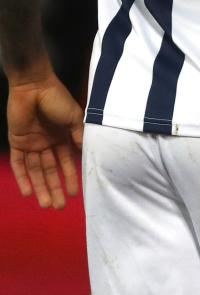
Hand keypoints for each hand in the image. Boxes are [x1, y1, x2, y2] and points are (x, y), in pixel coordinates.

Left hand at [7, 73, 83, 208]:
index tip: (76, 194)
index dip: (71, 178)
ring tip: (46, 205)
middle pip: (50, 171)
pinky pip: (19, 164)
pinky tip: (28, 192)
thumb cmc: (57, 99)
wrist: (34, 87)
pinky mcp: (17, 143)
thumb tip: (86, 154)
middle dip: (55, 188)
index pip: (67, 162)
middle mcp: (48, 143)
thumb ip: (78, 136)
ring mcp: (32, 144)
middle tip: (57, 207)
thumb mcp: (74, 117)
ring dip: (40, 188)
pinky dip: (23, 178)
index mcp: (63, 137)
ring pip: (36, 171)